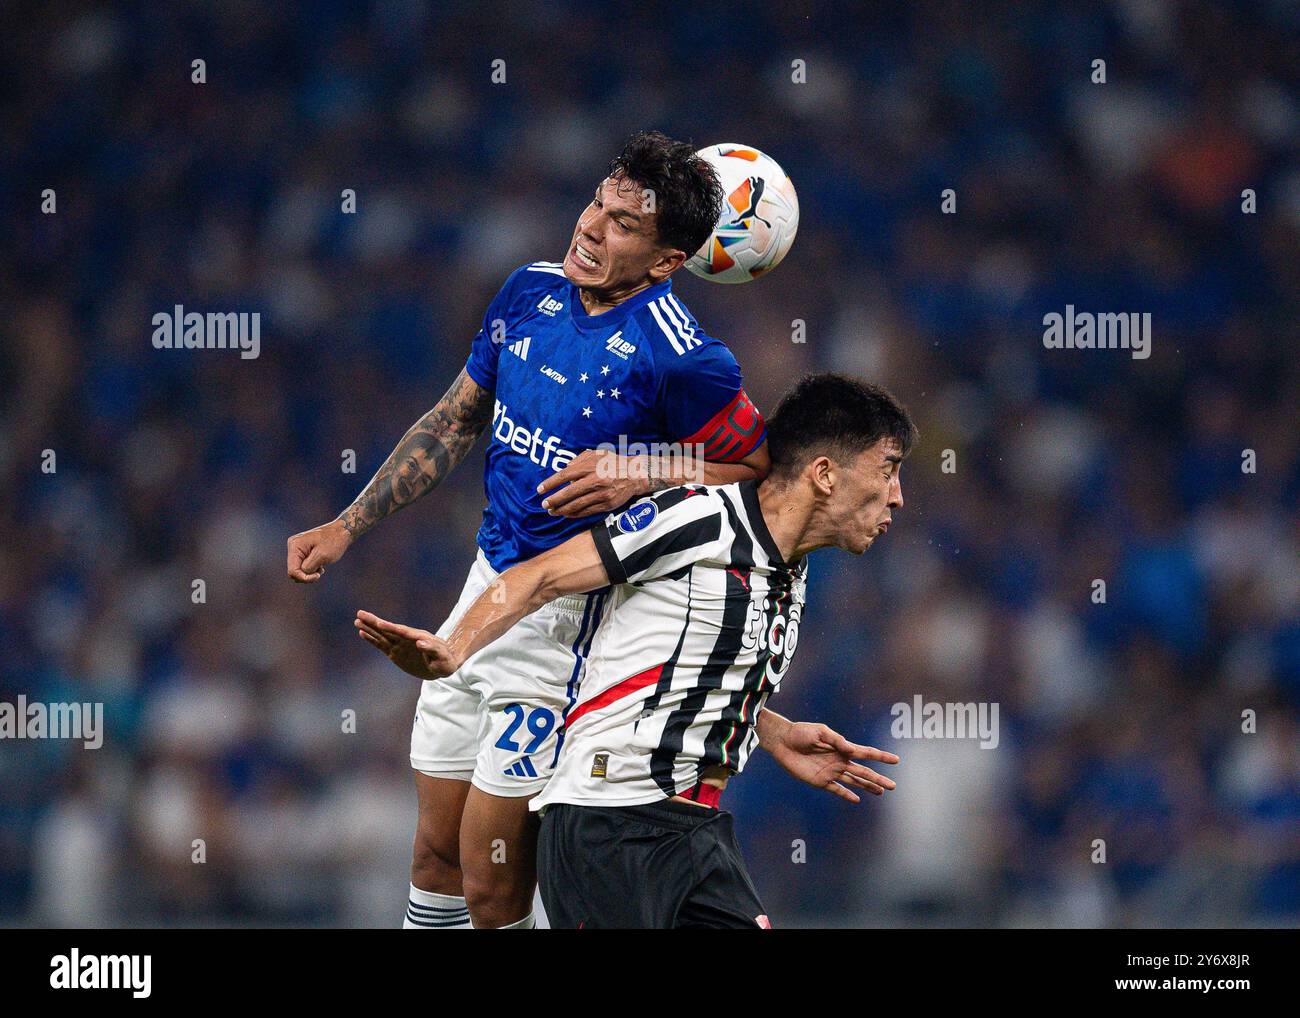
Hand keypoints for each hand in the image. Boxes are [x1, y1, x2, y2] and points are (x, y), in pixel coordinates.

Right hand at [287, 519, 352, 582]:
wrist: (343, 531)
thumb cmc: (334, 541)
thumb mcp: (322, 556)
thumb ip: (309, 567)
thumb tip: (301, 574)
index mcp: (295, 545)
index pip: (292, 570)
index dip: (304, 578)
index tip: (318, 576)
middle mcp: (293, 546)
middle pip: (294, 571)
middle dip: (307, 575)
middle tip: (320, 572)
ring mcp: (298, 549)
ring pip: (299, 570)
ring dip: (310, 572)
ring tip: (321, 567)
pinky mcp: (303, 552)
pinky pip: (303, 566)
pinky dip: (312, 569)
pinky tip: (321, 565)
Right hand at [354, 610, 461, 678]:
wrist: (444, 662)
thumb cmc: (445, 659)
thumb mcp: (442, 655)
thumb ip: (432, 649)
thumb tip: (420, 642)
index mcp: (417, 637)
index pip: (401, 631)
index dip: (390, 627)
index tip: (379, 623)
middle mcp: (406, 639)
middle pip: (388, 629)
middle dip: (374, 623)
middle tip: (360, 614)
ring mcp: (400, 645)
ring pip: (382, 635)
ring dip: (370, 629)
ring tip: (357, 621)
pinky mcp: (396, 653)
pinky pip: (382, 645)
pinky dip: (372, 640)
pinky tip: (363, 634)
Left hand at [536, 450, 651, 518]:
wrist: (635, 474)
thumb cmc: (613, 462)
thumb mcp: (597, 454)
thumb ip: (579, 459)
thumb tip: (565, 469)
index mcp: (590, 466)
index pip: (565, 475)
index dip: (551, 483)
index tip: (540, 489)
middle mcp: (595, 480)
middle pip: (569, 493)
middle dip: (554, 500)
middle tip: (544, 504)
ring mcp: (601, 494)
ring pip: (577, 505)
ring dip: (562, 510)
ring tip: (552, 512)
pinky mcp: (606, 504)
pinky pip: (587, 511)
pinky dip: (575, 514)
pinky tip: (566, 514)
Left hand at [766, 721, 898, 803]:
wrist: (783, 741)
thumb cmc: (801, 732)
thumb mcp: (819, 732)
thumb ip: (836, 740)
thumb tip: (851, 749)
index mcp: (842, 748)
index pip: (865, 753)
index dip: (881, 756)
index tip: (896, 760)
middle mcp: (839, 761)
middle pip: (863, 772)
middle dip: (878, 778)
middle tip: (893, 786)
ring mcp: (831, 772)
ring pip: (854, 781)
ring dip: (867, 787)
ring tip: (881, 792)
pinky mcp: (820, 781)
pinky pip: (836, 789)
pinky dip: (846, 795)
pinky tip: (857, 799)